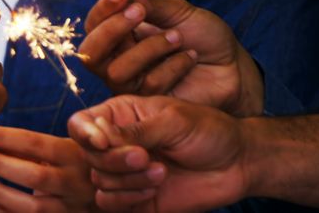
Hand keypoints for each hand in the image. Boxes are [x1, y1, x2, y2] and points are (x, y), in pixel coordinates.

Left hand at [0, 123, 98, 211]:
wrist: (114, 193)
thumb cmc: (79, 163)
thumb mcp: (67, 146)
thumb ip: (33, 143)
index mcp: (76, 155)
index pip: (35, 143)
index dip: (2, 136)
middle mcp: (76, 183)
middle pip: (34, 175)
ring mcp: (71, 208)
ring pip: (32, 207)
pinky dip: (3, 211)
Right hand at [67, 96, 249, 211]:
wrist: (237, 163)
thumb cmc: (208, 131)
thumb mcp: (173, 120)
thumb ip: (135, 130)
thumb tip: (100, 137)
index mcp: (121, 115)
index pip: (81, 123)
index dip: (85, 134)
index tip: (103, 142)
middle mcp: (116, 143)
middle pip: (87, 155)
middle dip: (114, 160)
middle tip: (145, 157)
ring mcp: (124, 172)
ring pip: (98, 180)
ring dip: (128, 180)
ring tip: (161, 172)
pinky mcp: (133, 198)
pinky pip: (109, 203)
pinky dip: (129, 198)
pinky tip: (155, 189)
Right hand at [80, 0, 262, 115]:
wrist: (233, 65)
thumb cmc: (204, 37)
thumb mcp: (178, 12)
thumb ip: (148, 3)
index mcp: (121, 34)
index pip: (95, 24)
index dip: (103, 8)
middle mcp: (120, 59)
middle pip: (90, 53)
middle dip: (111, 30)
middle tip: (138, 12)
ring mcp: (133, 84)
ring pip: (117, 72)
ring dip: (149, 49)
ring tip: (178, 37)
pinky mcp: (150, 103)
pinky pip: (148, 85)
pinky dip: (172, 66)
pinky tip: (190, 57)